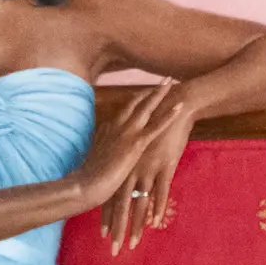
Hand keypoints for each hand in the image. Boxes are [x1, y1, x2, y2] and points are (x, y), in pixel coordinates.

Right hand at [72, 79, 179, 218]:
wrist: (86, 185)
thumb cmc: (89, 177)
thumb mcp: (96, 159)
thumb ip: (103, 150)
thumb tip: (105, 148)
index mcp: (107, 128)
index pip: (125, 110)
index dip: (137, 101)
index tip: (146, 93)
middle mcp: (116, 125)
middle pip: (135, 102)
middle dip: (150, 90)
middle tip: (163, 80)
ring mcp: (126, 133)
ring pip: (146, 108)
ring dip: (159, 93)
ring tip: (170, 81)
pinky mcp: (136, 144)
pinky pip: (156, 126)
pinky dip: (169, 115)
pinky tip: (179, 107)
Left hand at [103, 93, 194, 253]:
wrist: (174, 105)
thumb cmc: (156, 123)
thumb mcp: (138, 141)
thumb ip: (131, 158)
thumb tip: (127, 175)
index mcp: (125, 163)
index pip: (112, 194)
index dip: (106, 215)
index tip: (102, 234)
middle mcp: (132, 168)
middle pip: (121, 203)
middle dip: (117, 227)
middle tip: (113, 247)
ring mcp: (147, 168)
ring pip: (139, 202)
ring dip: (136, 225)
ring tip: (133, 243)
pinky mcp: (164, 166)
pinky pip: (160, 191)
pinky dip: (157, 208)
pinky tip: (155, 224)